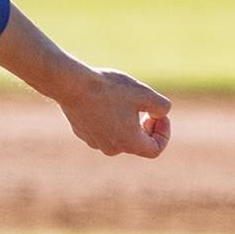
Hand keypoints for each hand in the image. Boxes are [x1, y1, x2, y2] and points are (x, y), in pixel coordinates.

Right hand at [53, 67, 171, 158]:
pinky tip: (104, 100)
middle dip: (145, 127)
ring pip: (118, 136)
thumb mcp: (144, 93)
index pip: (155, 149)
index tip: (160, 115)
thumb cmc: (108, 89)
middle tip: (144, 107)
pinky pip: (101, 129)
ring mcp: (94, 141)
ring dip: (126, 122)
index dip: (164, 133)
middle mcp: (112, 148)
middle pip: (137, 143)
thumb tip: (161, 113)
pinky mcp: (81, 131)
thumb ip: (162, 106)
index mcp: (130, 143)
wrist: (70, 84)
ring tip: (123, 100)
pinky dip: (108, 119)